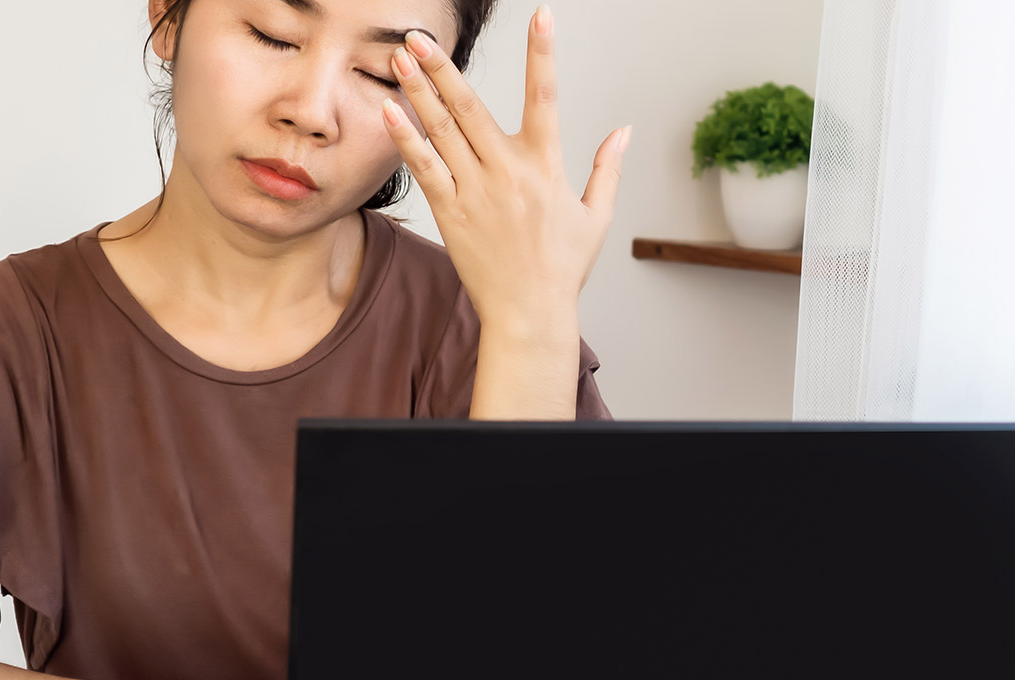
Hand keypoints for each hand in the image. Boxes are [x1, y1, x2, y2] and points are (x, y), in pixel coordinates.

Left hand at [381, 5, 631, 329]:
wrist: (530, 314)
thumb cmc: (562, 269)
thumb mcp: (595, 217)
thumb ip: (607, 169)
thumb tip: (624, 131)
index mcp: (546, 167)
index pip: (546, 98)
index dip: (544, 54)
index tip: (542, 16)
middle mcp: (509, 173)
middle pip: (472, 107)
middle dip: (444, 67)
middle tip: (420, 36)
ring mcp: (477, 192)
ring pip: (443, 131)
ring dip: (419, 92)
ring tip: (400, 59)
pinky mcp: (452, 213)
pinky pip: (426, 169)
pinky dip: (407, 139)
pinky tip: (390, 111)